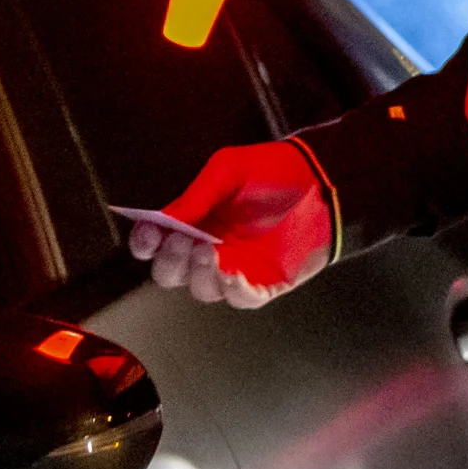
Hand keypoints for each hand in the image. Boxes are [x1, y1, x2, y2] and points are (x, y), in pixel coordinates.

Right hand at [130, 139, 337, 309]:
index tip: (148, 235)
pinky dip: (234, 289)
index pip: (154, 244)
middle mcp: (207, 249)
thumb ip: (196, 195)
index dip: (145, 244)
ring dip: (199, 274)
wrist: (323, 181)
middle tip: (181, 240)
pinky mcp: (264, 284)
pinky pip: (241, 299)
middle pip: (171, 274)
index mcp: (193, 222)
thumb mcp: (229, 169)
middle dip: (169, 261)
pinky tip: (233, 272)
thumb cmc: (273, 172)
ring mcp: (235, 269)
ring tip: (208, 250)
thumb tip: (161, 219)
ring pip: (202, 290)